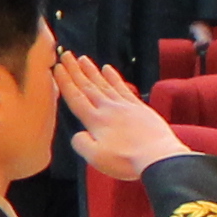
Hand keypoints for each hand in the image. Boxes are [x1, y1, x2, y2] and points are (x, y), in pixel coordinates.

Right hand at [61, 56, 179, 183]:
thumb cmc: (127, 161)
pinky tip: (108, 69)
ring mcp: (124, 106)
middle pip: (88, 86)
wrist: (159, 156)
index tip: (57, 67)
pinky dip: (114, 77)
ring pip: (104, 84)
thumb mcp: (96, 158)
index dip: (65, 82)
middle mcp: (108, 109)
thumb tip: (78, 134)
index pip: (76, 97)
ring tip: (83, 59)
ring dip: (92, 71)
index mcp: (95, 121)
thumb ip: (81, 144)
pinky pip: (122, 87)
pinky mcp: (139, 107)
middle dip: (75, 70)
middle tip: (66, 55)